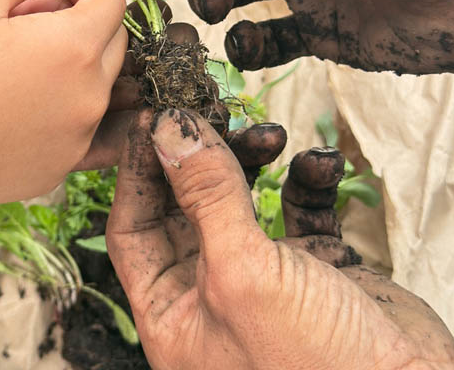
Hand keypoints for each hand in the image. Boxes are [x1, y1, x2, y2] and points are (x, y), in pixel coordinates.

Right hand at [0, 0, 127, 209]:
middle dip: (81, 22)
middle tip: (26, 21)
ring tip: (12, 61)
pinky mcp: (59, 168)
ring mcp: (77, 140)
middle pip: (112, 44)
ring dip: (69, 64)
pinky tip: (7, 103)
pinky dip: (55, 105)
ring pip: (95, 85)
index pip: (113, 2)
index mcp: (74, 49)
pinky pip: (74, 125)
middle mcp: (89, 98)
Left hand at [107, 108, 453, 369]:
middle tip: (215, 109)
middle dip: (201, 155)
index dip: (139, 169)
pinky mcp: (318, 273)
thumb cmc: (313, 366)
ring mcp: (266, 283)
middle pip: (187, 206)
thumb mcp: (244, 272)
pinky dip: (309, 182)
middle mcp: (213, 298)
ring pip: (242, 202)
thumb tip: (168, 128)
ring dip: (254, 161)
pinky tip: (320, 164)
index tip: (154, 114)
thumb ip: (205, 196)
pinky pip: (301, 212)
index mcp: (173, 315)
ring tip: (271, 133)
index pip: (133, 228)